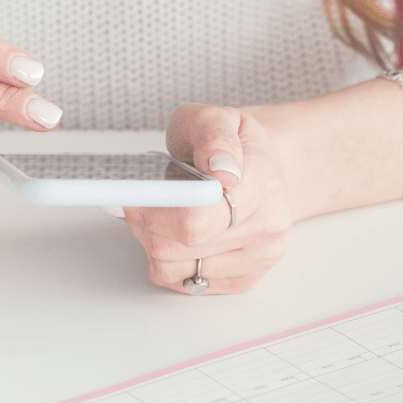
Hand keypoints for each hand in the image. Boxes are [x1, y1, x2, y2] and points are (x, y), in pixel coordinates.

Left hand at [120, 104, 293, 293]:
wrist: (267, 168)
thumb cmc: (234, 145)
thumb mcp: (217, 117)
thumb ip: (213, 135)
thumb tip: (220, 170)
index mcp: (263, 185)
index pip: (198, 221)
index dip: (155, 212)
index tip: (135, 195)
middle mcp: (267, 228)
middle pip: (179, 247)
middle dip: (146, 223)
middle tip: (141, 199)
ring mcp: (258, 259)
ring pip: (175, 270)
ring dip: (154, 243)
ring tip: (162, 215)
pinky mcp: (244, 280)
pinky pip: (183, 284)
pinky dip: (168, 262)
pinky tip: (176, 237)